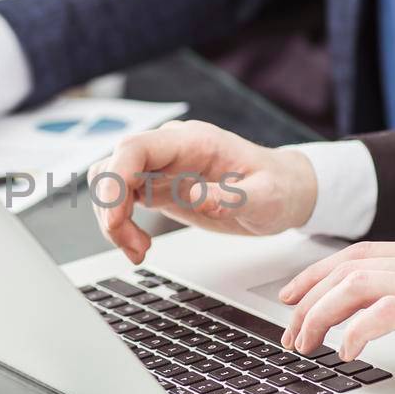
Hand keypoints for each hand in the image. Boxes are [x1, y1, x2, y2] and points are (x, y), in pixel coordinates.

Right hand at [86, 121, 319, 264]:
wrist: (284, 191)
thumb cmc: (278, 189)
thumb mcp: (265, 198)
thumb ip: (230, 196)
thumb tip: (195, 196)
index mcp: (193, 142)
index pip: (134, 148)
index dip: (115, 181)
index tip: (116, 219)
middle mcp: (171, 149)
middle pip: (113, 166)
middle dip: (110, 209)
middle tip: (133, 247)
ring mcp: (161, 167)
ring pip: (110, 182)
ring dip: (113, 220)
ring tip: (138, 250)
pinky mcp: (158, 187)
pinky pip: (121, 198)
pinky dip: (120, 224)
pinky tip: (140, 246)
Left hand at [277, 240, 394, 365]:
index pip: (361, 254)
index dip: (320, 273)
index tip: (296, 294)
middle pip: (346, 267)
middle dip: (307, 297)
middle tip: (289, 328)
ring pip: (354, 285)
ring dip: (320, 316)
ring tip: (306, 344)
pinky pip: (382, 313)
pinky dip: (355, 330)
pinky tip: (347, 351)